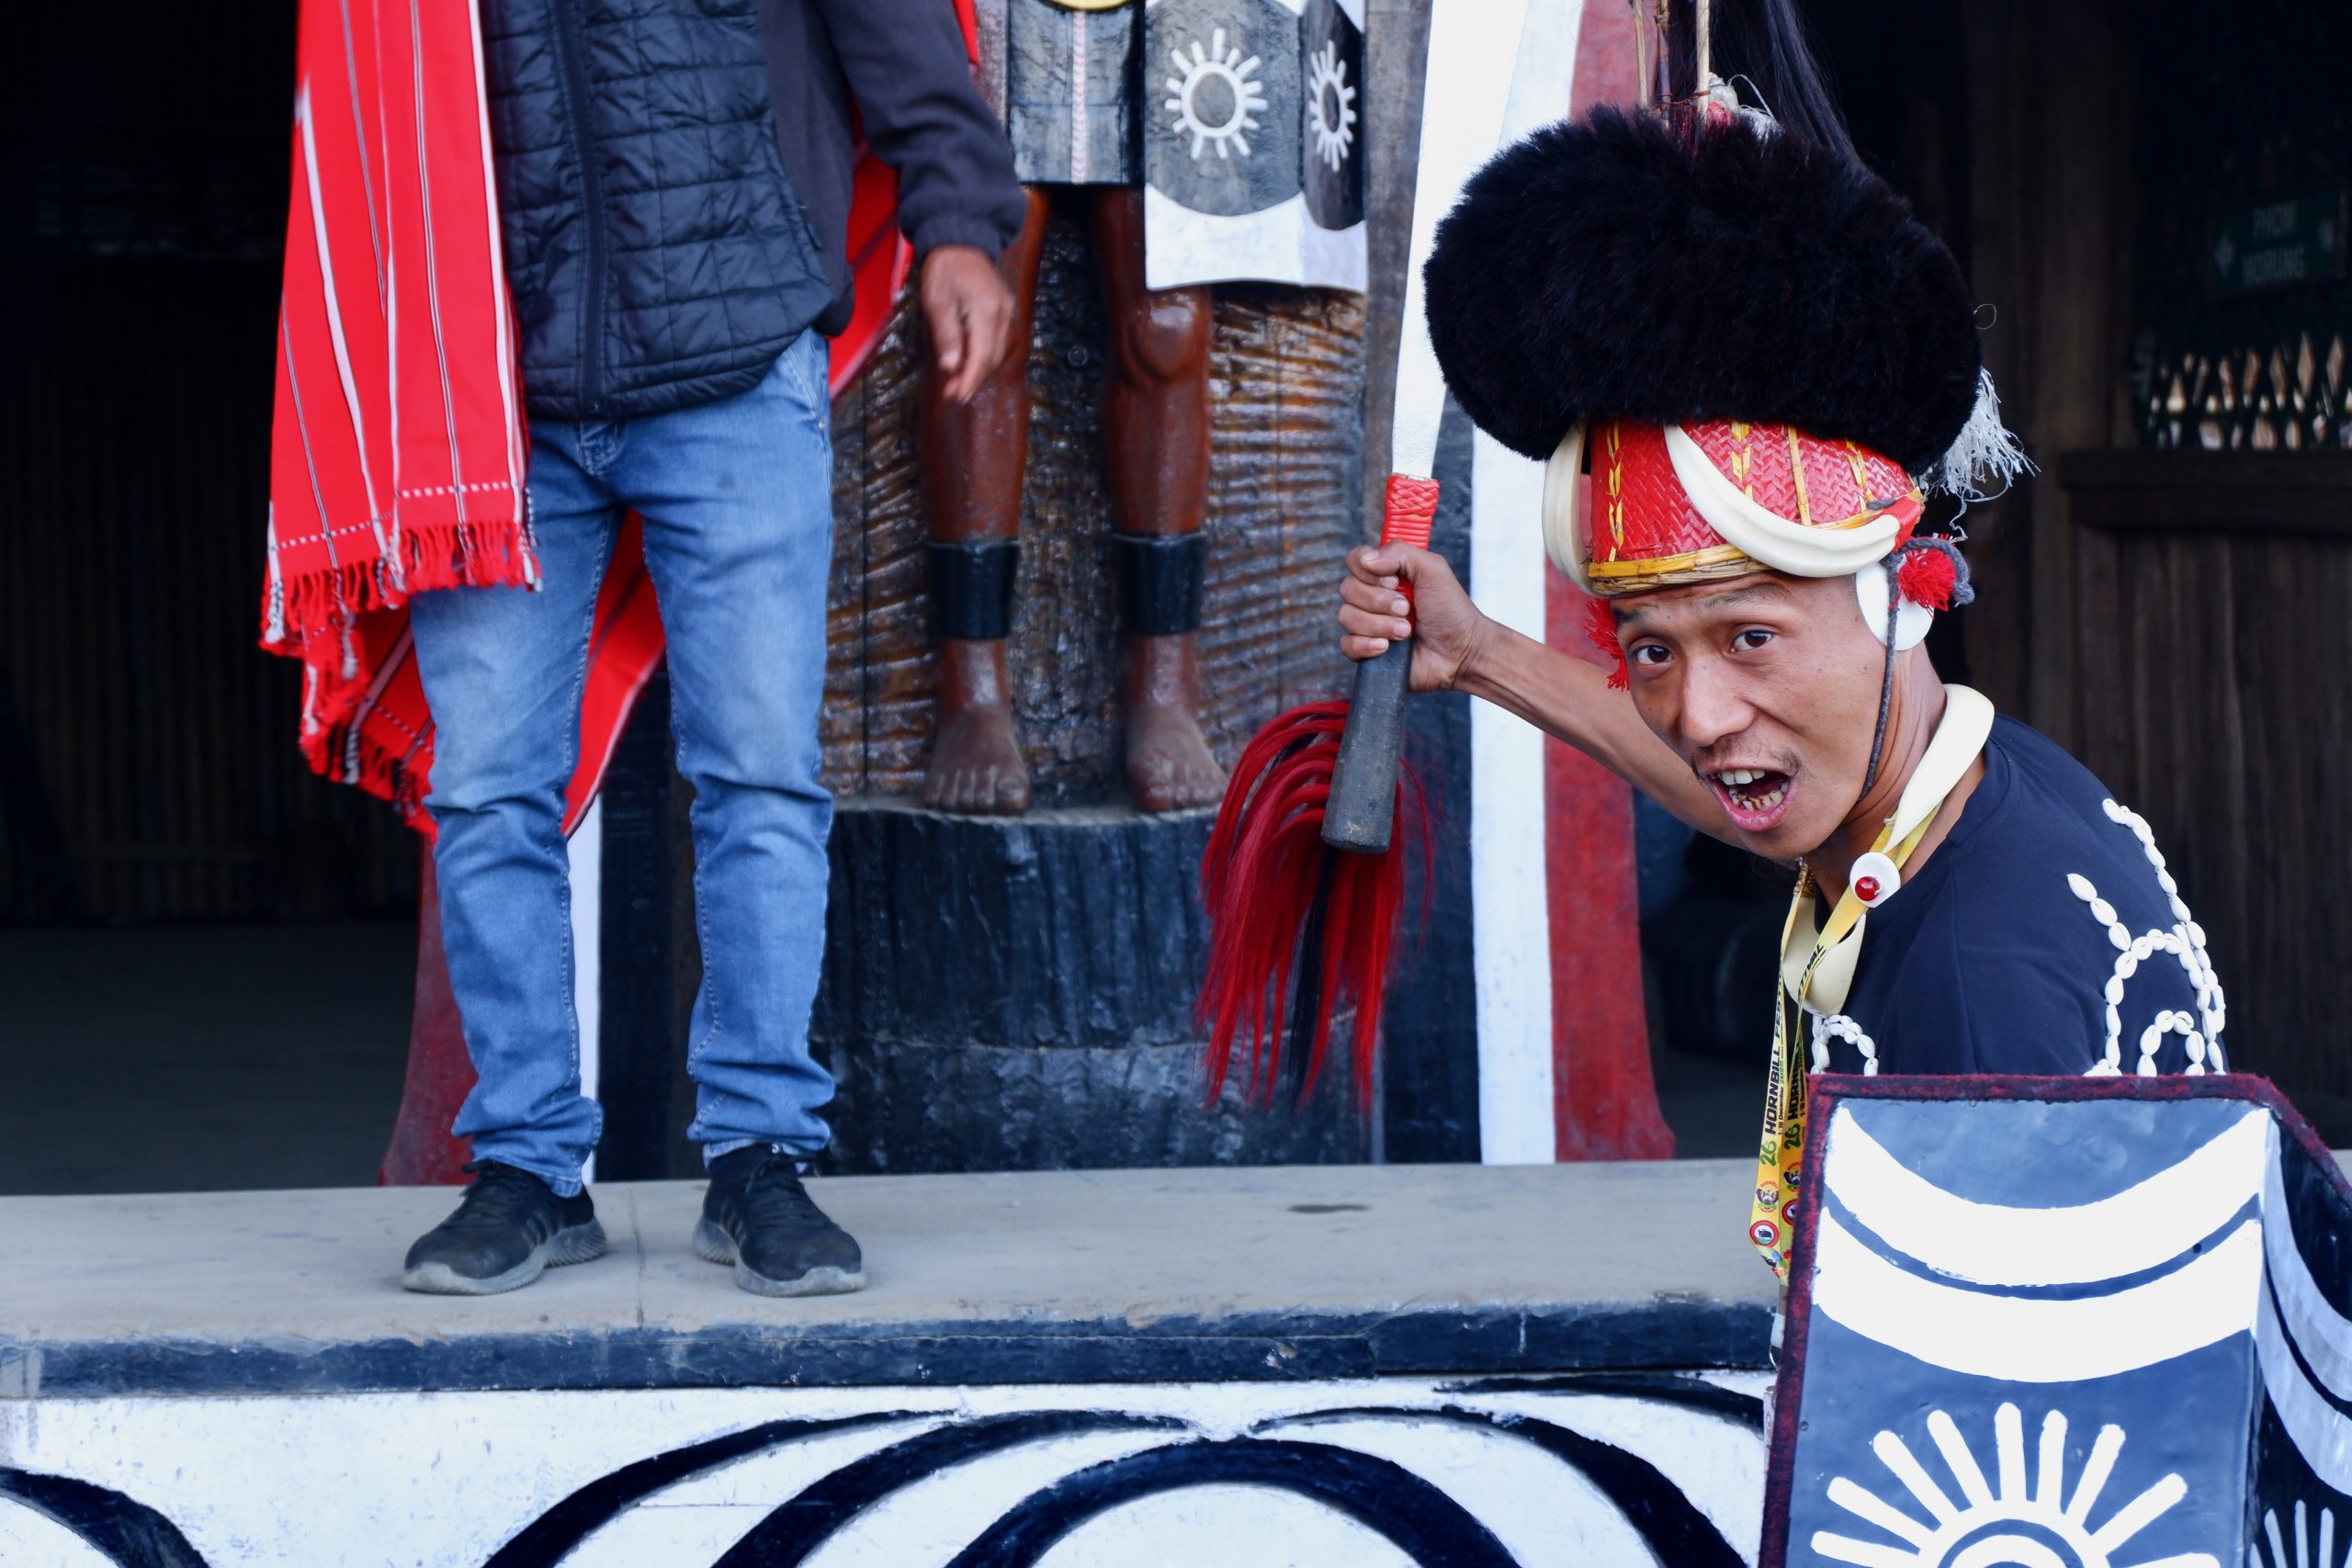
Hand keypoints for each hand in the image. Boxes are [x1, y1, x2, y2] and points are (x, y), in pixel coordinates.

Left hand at [920, 245, 1015, 402]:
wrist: (962, 241)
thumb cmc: (944, 269)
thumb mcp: (936, 300)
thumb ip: (946, 334)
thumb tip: (951, 366)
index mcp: (986, 309)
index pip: (982, 355)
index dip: (970, 379)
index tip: (956, 396)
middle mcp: (1003, 313)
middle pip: (992, 358)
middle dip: (973, 379)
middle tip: (951, 394)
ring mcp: (1008, 312)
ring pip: (997, 352)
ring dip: (978, 370)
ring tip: (957, 382)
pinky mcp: (1006, 311)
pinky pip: (998, 341)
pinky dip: (984, 356)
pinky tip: (968, 362)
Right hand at [1335, 544, 1488, 692]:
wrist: (1460, 652)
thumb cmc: (1451, 611)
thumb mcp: (1433, 569)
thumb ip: (1400, 552)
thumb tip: (1366, 559)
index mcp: (1387, 574)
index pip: (1356, 560)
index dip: (1368, 569)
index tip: (1393, 579)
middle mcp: (1373, 596)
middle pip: (1348, 588)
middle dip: (1380, 601)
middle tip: (1407, 609)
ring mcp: (1367, 624)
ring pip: (1347, 616)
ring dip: (1380, 625)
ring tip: (1406, 631)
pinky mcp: (1365, 651)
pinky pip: (1347, 644)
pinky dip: (1367, 645)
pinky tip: (1387, 648)